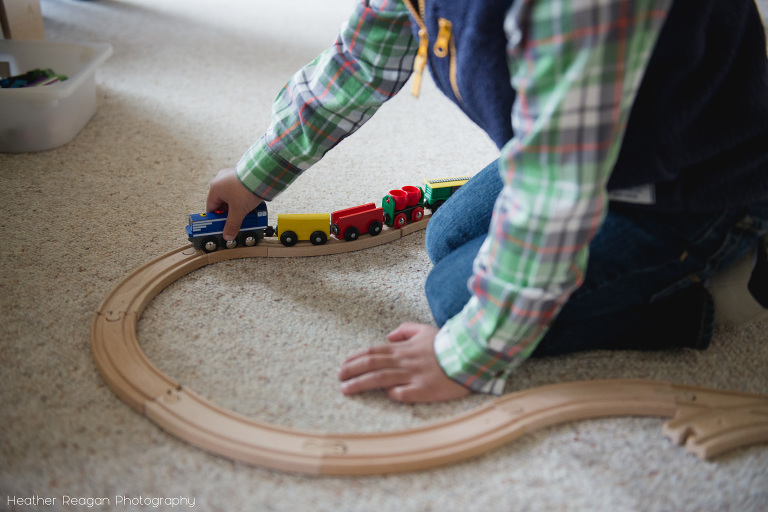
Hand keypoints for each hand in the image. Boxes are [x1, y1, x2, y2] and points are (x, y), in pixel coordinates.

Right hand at [206, 167, 262, 240]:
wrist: (263, 174)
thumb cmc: (247, 188)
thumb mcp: (238, 210)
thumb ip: (232, 224)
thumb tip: (227, 235)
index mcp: (215, 188)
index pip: (211, 208)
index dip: (216, 219)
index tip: (221, 226)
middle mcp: (221, 180)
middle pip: (222, 203)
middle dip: (229, 213)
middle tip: (235, 221)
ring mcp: (231, 176)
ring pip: (231, 197)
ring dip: (237, 206)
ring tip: (245, 213)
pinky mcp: (241, 176)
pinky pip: (239, 190)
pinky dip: (243, 198)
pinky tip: (250, 204)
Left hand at [338, 322, 470, 402]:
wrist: (470, 353)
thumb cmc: (447, 344)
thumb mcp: (425, 330)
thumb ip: (406, 330)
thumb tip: (389, 335)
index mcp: (403, 348)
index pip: (373, 351)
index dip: (356, 358)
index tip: (343, 365)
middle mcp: (405, 361)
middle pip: (372, 364)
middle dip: (352, 370)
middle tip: (338, 377)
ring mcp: (414, 375)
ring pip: (381, 378)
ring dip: (361, 383)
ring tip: (346, 389)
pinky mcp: (425, 389)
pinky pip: (405, 393)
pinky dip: (393, 394)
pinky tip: (384, 396)